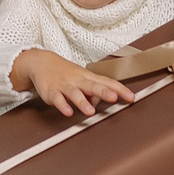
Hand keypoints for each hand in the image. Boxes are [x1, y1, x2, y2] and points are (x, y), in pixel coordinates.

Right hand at [16, 48, 134, 117]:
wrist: (42, 62)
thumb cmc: (66, 73)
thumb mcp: (82, 80)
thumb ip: (93, 92)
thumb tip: (100, 103)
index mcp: (88, 78)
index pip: (107, 82)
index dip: (120, 90)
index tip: (131, 97)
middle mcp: (78, 81)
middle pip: (93, 86)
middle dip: (104, 92)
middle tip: (114, 98)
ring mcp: (65, 86)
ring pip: (75, 94)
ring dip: (83, 103)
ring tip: (90, 112)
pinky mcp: (52, 92)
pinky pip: (58, 99)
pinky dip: (63, 105)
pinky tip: (68, 112)